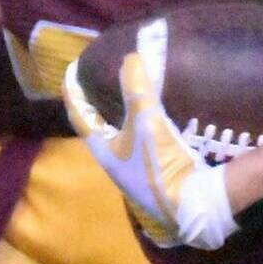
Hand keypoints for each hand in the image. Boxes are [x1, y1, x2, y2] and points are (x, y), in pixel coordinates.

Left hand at [61, 24, 238, 250]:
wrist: (191, 205)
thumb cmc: (158, 168)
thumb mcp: (147, 125)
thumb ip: (138, 92)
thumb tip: (130, 58)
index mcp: (103, 149)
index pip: (80, 116)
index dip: (74, 93)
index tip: (71, 70)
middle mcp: (114, 158)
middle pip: (98, 123)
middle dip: (97, 100)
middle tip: (99, 74)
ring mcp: (135, 164)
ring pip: (121, 129)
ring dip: (122, 108)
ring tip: (126, 85)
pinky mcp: (156, 165)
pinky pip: (143, 134)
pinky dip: (144, 117)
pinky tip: (154, 107)